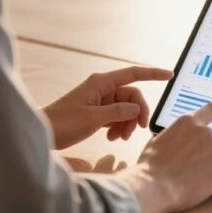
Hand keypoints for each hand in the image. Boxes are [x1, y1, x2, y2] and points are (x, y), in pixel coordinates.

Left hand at [44, 65, 172, 149]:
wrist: (41, 133)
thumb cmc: (63, 123)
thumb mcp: (93, 119)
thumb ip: (118, 112)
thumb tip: (137, 108)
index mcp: (101, 82)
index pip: (133, 74)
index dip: (152, 73)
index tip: (170, 74)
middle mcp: (102, 88)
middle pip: (131, 96)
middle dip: (137, 113)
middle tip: (138, 131)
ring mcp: (98, 100)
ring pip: (124, 108)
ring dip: (127, 122)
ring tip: (119, 138)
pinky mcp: (95, 112)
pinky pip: (115, 116)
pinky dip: (117, 126)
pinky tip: (112, 138)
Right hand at [114, 98, 211, 212]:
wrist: (155, 186)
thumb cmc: (152, 167)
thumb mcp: (161, 140)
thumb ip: (179, 136)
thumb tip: (183, 143)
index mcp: (189, 122)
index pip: (211, 110)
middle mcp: (206, 132)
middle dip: (204, 158)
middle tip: (186, 172)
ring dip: (207, 172)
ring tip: (187, 181)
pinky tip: (197, 188)